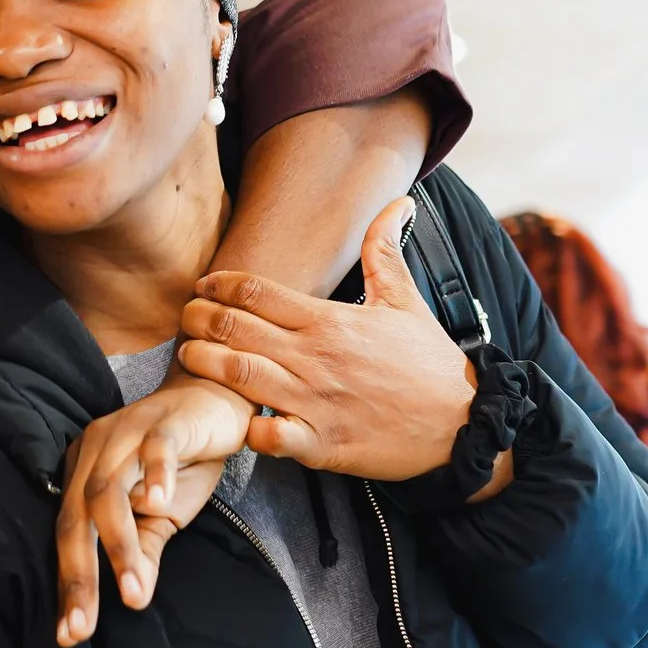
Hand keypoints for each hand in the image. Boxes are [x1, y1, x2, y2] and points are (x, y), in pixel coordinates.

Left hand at [54, 378, 250, 646]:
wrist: (214, 401)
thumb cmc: (180, 461)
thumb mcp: (162, 516)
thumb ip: (143, 552)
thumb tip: (135, 600)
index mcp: (84, 475)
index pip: (68, 537)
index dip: (70, 586)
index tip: (70, 635)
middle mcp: (95, 452)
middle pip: (77, 517)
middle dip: (80, 575)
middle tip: (83, 626)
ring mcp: (126, 433)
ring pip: (109, 489)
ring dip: (118, 542)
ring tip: (130, 589)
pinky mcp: (163, 421)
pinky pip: (154, 448)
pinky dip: (156, 476)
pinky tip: (161, 505)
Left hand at [180, 196, 500, 484]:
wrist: (462, 425)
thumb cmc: (430, 364)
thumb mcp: (406, 302)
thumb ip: (386, 251)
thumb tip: (398, 203)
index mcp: (329, 320)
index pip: (257, 291)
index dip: (221, 284)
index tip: (204, 285)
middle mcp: (315, 358)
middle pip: (236, 330)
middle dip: (200, 320)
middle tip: (184, 317)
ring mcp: (315, 402)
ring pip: (240, 378)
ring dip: (205, 365)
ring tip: (187, 356)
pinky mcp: (321, 445)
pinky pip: (267, 437)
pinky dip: (244, 429)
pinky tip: (233, 419)